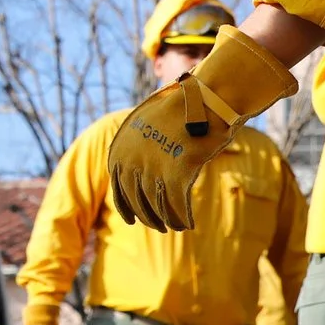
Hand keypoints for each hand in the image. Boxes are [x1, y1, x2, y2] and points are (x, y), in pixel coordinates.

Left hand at [108, 27, 297, 231]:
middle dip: (146, 216)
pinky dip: (182, 217)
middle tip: (157, 227)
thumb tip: (136, 170)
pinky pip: (177, 206)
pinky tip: (188, 224)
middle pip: (136, 200)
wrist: (205, 98)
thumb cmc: (181, 108)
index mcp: (120, 147)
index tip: (132, 220)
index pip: (118, 187)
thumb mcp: (147, 124)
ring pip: (156, 206)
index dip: (126, 207)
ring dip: (165, 220)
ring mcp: (152, 167)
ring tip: (173, 227)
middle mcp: (130, 159)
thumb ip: (138, 148)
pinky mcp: (176, 174)